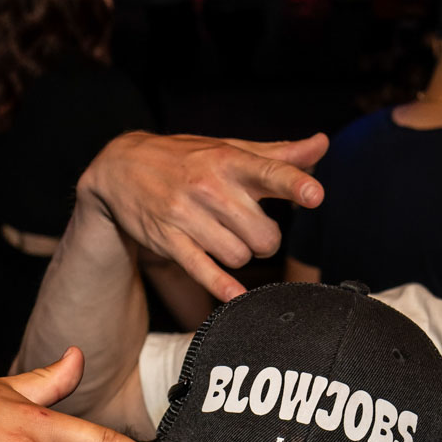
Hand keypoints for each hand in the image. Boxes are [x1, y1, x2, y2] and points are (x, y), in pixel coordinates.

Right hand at [77, 131, 328, 301]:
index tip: (315, 195)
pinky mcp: (169, 239)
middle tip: (252, 229)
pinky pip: (202, 269)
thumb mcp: (228, 149)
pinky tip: (236, 296)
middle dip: (265, 240)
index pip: (269, 172)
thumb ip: (278, 156)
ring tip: (226, 238)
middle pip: (263, 234)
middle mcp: (210, 186)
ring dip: (240, 255)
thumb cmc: (186, 159)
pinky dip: (222, 286)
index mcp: (230, 160)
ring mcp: (187, 215)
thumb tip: (321, 145)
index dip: (295, 185)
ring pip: (239, 256)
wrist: (121, 167)